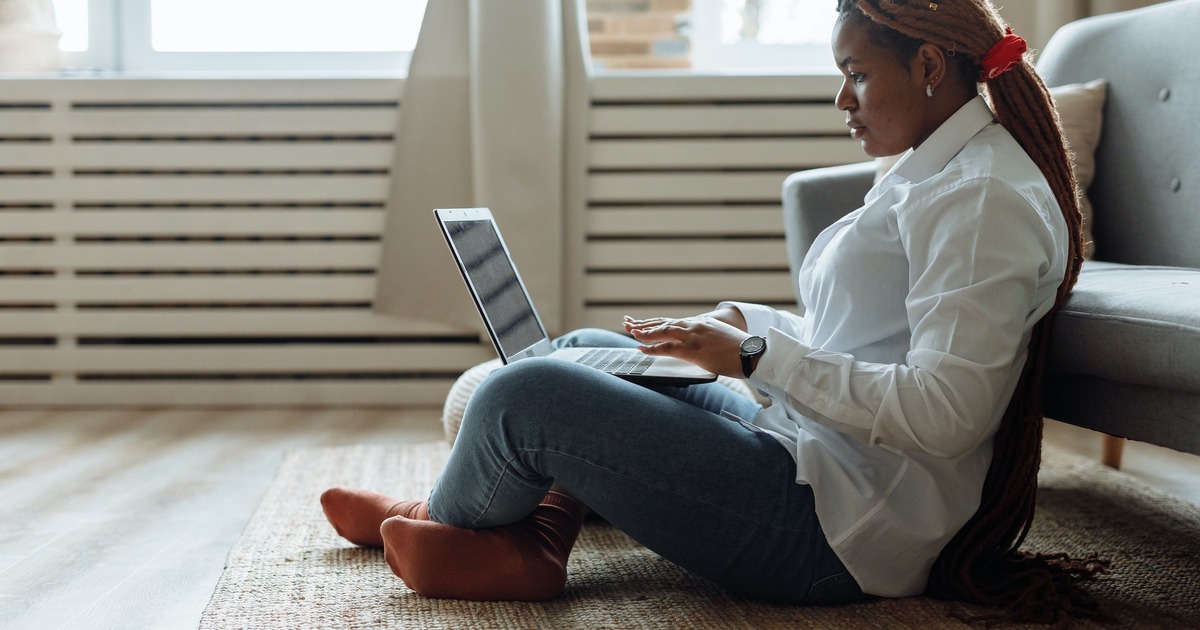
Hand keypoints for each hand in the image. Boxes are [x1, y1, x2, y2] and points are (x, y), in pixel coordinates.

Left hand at [622, 315, 749, 377]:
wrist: (752, 353)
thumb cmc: (741, 350)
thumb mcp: (722, 339)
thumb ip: (709, 339)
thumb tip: (704, 347)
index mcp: (701, 323)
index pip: (674, 321)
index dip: (658, 323)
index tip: (645, 323)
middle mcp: (695, 326)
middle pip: (665, 323)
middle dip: (647, 325)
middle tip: (630, 324)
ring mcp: (693, 336)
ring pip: (663, 332)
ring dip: (646, 334)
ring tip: (632, 334)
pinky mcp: (693, 350)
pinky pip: (667, 348)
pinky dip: (652, 348)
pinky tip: (642, 349)